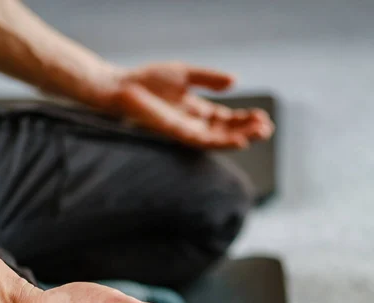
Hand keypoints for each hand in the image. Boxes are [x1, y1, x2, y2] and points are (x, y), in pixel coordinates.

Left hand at [106, 62, 274, 148]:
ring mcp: (186, 131)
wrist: (121, 88)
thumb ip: (209, 79)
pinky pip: (204, 142)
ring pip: (218, 139)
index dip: (245, 119)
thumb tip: (234, 82)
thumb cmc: (147, 81)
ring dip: (240, 138)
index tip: (263, 117)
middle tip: (267, 129)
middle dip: (248, 130)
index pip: (227, 119)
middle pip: (227, 131)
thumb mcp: (185, 74)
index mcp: (197, 110)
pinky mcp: (177, 134)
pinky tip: (238, 141)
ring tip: (259, 134)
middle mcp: (193, 124)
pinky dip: (222, 143)